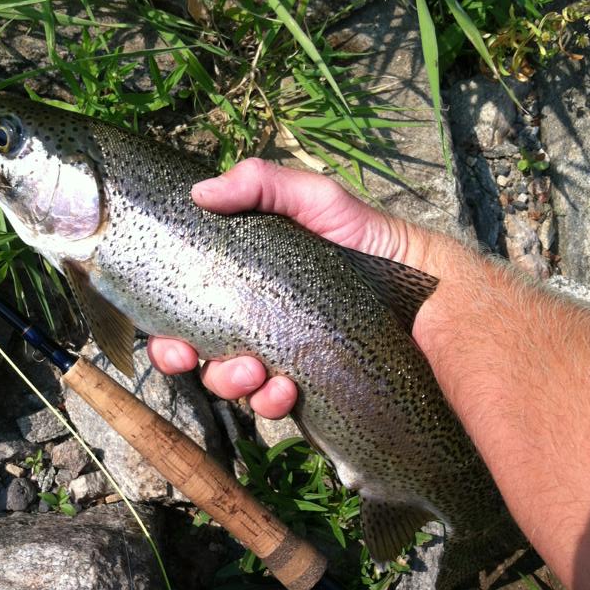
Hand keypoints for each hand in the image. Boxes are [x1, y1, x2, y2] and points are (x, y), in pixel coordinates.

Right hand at [147, 157, 423, 417]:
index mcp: (245, 285)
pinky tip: (287, 389)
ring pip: (231, 385)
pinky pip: (273, 405)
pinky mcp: (306, 392)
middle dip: (185, 361)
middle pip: (198, 354)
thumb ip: (262, 184)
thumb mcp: (317, 200)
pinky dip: (272, 401)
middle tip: (193, 357)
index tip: (166, 338)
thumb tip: (199, 192)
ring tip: (255, 372)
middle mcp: (256, 325)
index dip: (167, 331)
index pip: (189, 311)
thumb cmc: (368, 241)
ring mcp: (279, 361)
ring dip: (229, 382)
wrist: (422, 293)